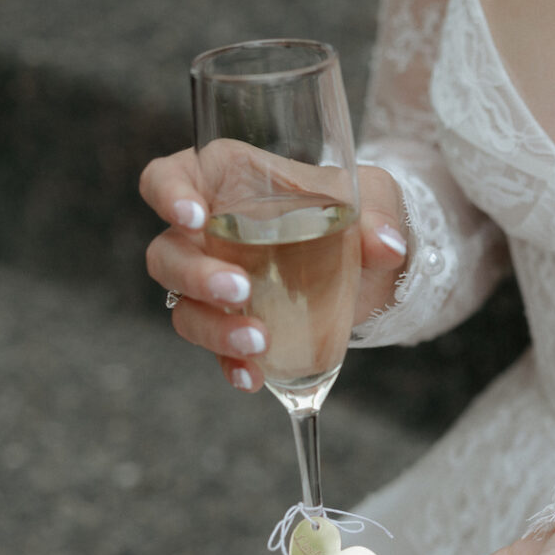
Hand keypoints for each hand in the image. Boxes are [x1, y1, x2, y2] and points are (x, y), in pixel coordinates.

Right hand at [139, 146, 407, 391]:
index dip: (168, 195)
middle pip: (168, 253)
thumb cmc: (356, 209)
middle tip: (240, 289)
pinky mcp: (233, 322)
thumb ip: (379, 214)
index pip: (167, 178)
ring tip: (257, 341)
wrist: (370, 264)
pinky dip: (230, 364)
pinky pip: (216, 347)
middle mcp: (208, 232)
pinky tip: (252, 376)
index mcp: (226, 180)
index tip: (194, 217)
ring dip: (212, 327)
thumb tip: (387, 245)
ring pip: (184, 305)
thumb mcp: (374, 196)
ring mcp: (214, 282)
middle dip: (195, 275)